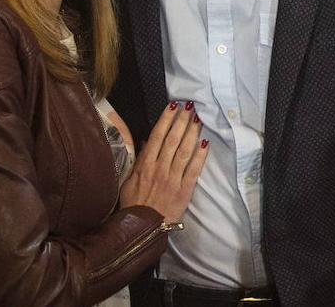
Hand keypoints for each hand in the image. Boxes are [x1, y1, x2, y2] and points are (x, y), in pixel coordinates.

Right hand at [119, 102, 206, 222]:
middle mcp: (160, 167)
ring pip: (184, 150)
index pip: (157, 136)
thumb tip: (145, 141)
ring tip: (198, 118)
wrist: (142, 228)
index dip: (166, 119)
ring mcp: (173, 178)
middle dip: (182, 120)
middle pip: (173, 139)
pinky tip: (205, 143)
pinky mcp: (184, 190)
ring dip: (192, 133)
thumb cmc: (133, 203)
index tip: (173, 106)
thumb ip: (138, 160)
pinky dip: (200, 156)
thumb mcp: (129, 179)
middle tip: (190, 106)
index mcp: (145, 164)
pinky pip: (194, 169)